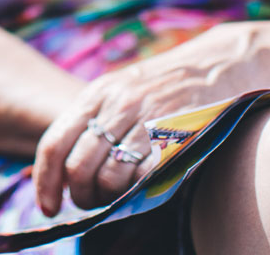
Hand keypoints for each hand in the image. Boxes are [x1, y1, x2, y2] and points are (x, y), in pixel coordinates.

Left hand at [32, 21, 269, 214]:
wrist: (224, 63)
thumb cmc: (168, 82)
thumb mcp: (122, 89)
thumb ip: (94, 119)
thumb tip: (62, 167)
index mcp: (97, 93)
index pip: (55, 143)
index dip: (45, 181)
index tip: (48, 206)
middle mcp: (118, 105)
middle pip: (78, 168)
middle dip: (80, 196)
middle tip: (91, 202)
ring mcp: (149, 121)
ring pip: (109, 180)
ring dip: (110, 200)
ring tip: (119, 198)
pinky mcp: (178, 139)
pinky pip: (145, 181)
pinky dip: (139, 194)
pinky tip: (145, 189)